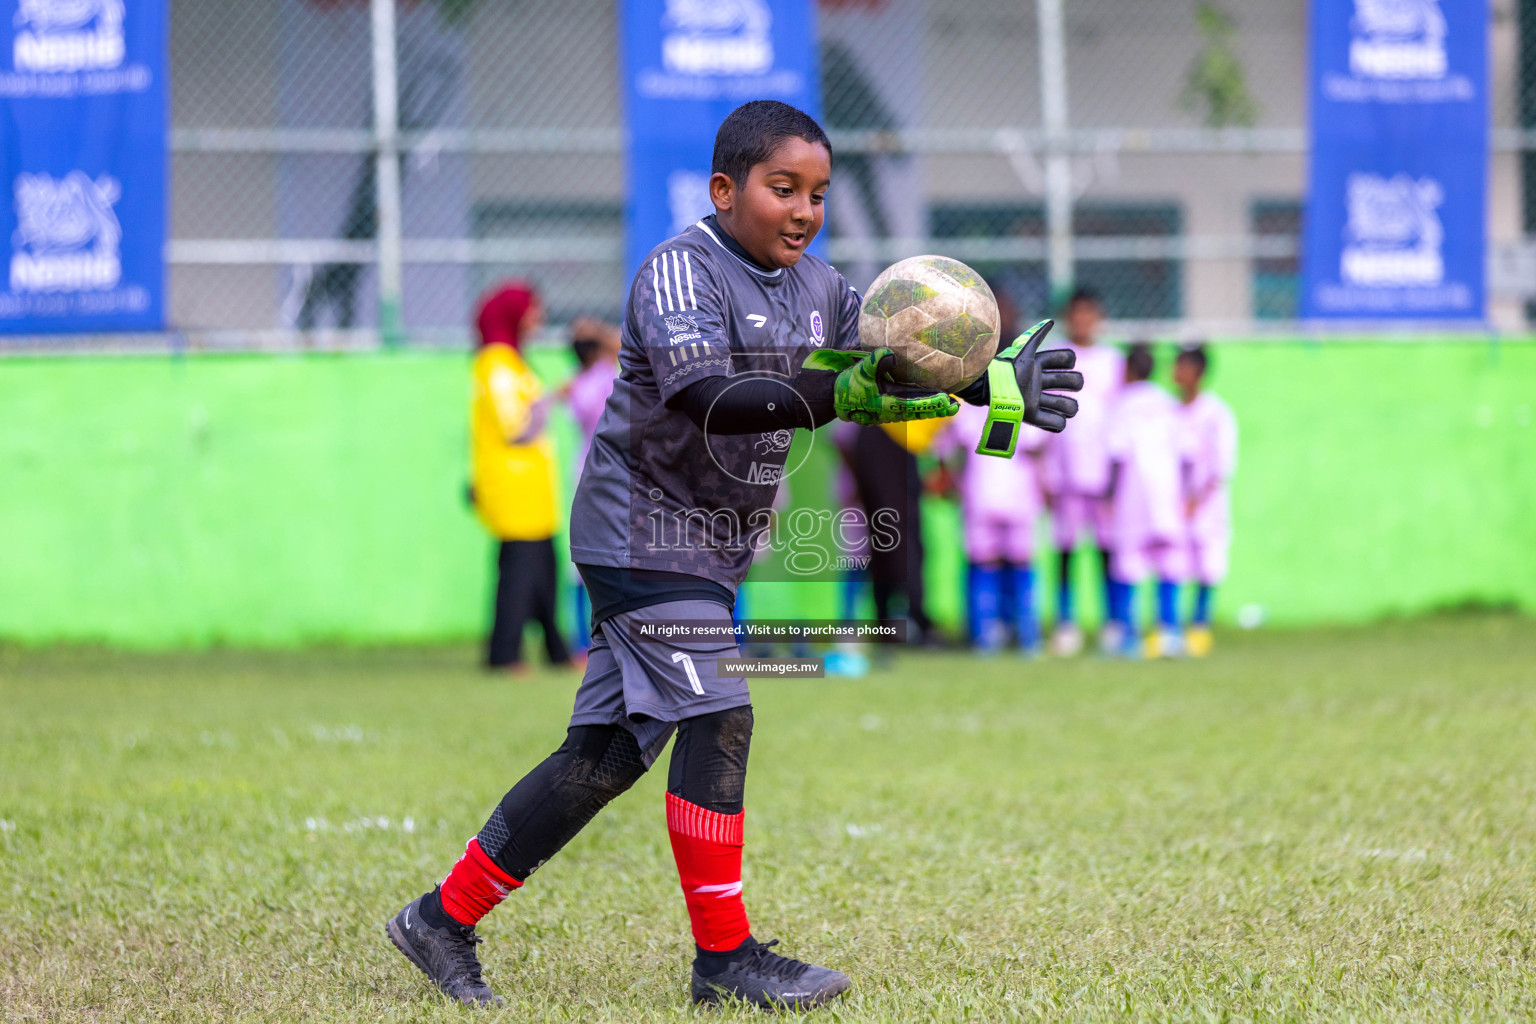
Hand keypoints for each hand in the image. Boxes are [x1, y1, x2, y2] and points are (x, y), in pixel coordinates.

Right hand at [801, 348, 959, 426]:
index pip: (916, 404)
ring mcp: (888, 409)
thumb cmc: (844, 387)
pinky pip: (906, 404)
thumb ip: (874, 362)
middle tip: (956, 406)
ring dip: (930, 406)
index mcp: (888, 404)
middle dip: (937, 408)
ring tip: (947, 403)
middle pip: (919, 410)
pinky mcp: (884, 404)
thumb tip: (890, 353)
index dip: (933, 403)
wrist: (829, 398)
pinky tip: (926, 396)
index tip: (949, 402)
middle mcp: (891, 409)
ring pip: (914, 409)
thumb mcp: (858, 372)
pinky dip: (918, 402)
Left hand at [1001, 319, 1082, 432]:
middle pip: (1071, 381)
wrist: (990, 388)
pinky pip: (1055, 424)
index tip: (1063, 362)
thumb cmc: (1007, 368)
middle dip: (1074, 382)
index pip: (1066, 359)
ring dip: (1069, 406)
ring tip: (1062, 407)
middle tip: (1064, 383)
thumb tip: (1051, 321)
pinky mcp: (1030, 415)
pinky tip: (1054, 418)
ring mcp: (1035, 399)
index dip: (1068, 360)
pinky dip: (1058, 423)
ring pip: (1066, 405)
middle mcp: (1039, 382)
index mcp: (1037, 365)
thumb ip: (1037, 335)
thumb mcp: (1023, 350)